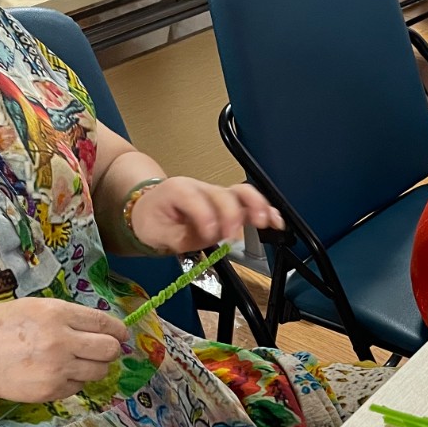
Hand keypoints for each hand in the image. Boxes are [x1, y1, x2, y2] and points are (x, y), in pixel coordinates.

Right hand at [0, 297, 129, 403]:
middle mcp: (61, 340)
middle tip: (103, 350)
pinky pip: (78, 388)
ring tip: (78, 363)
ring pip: (99, 371)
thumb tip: (98, 325)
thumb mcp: (33, 307)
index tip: (123, 334)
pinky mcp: (50, 390)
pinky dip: (74, 382)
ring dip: (94, 367)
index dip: (119, 330)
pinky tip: (57, 374)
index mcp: (56, 313)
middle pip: (109, 349)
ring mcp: (57, 368)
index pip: (103, 322)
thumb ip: (66, 315)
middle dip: (111, 349)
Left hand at [129, 176, 282, 254]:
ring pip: (241, 192)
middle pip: (222, 194)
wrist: (152, 208)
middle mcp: (201, 188)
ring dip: (256, 206)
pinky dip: (264, 209)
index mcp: (178, 190)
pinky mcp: (229, 204)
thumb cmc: (153, 219)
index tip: (211, 234)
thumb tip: (205, 238)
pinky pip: (249, 201)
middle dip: (231, 214)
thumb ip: (178, 237)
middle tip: (232, 235)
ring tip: (266, 222)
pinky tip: (275, 221)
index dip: (205, 216)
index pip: (194, 198)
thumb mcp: (154, 233)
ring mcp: (217, 194)